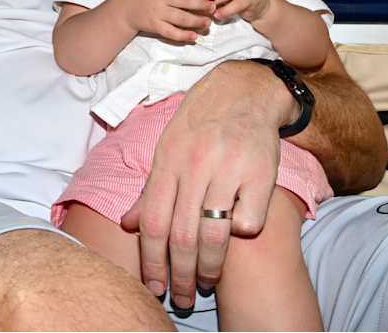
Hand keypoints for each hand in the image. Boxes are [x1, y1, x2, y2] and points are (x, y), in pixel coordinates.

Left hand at [121, 62, 286, 304]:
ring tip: (206, 282)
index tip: (154, 287)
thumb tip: (127, 224)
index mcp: (167, 161)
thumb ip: (150, 189)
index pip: (154, 222)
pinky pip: (248, 220)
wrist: (244, 89)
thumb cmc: (200, 122)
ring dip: (209, 267)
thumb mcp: (167, 148)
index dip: (151, 260)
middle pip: (182, 235)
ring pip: (215, 235)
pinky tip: (235, 238)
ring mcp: (229, 169)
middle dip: (179, 275)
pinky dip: (241, 235)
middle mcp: (195, 166)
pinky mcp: (261, 173)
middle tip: (182, 297)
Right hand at [125, 0, 216, 42]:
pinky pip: (171, 32)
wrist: (125, 9)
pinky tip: (194, 36)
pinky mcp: (155, 26)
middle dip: (202, 5)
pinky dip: (183, 35)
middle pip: (185, 1)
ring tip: (207, 23)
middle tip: (213, 8)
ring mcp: (157, 13)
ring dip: (196, 21)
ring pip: (181, 18)